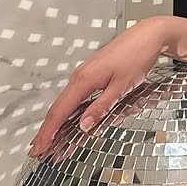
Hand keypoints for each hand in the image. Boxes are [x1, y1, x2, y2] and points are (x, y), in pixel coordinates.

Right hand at [27, 16, 167, 158]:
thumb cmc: (137, 56)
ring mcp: (85, 74)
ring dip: (57, 122)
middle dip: (47, 130)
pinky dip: (69, 111)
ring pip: (66, 102)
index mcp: (84, 79)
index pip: (60, 111)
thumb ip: (101, 107)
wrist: (148, 35)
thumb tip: (83, 126)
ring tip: (50, 141)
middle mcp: (80, 75)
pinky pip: (75, 96)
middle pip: (58, 108)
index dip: (48, 132)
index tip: (39, 149)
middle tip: (38, 151)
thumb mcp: (122, 86)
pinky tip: (69, 121)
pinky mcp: (92, 73)